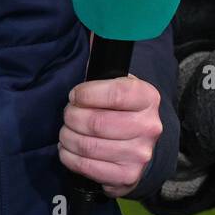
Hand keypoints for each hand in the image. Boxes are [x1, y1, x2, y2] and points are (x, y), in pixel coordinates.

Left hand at [59, 75, 162, 197]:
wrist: (143, 146)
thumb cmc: (124, 110)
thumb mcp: (121, 84)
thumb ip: (103, 70)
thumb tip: (90, 38)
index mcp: (148, 98)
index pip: (115, 94)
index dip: (86, 94)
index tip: (75, 95)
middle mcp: (149, 127)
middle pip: (96, 122)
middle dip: (72, 117)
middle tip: (68, 114)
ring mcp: (139, 154)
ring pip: (88, 145)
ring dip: (67, 137)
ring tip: (66, 132)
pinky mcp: (127, 176)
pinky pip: (87, 167)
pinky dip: (69, 157)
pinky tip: (68, 149)